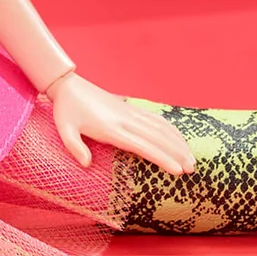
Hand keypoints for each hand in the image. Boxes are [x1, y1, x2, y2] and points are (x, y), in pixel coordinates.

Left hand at [48, 72, 195, 174]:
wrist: (68, 85)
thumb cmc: (66, 110)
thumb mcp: (64, 129)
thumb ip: (74, 147)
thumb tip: (86, 165)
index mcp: (111, 128)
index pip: (142, 145)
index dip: (161, 158)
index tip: (178, 170)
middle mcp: (124, 120)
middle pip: (157, 138)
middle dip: (176, 154)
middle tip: (192, 170)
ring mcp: (129, 113)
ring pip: (160, 128)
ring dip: (177, 143)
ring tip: (191, 159)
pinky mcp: (131, 108)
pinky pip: (155, 119)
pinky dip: (170, 129)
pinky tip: (179, 139)